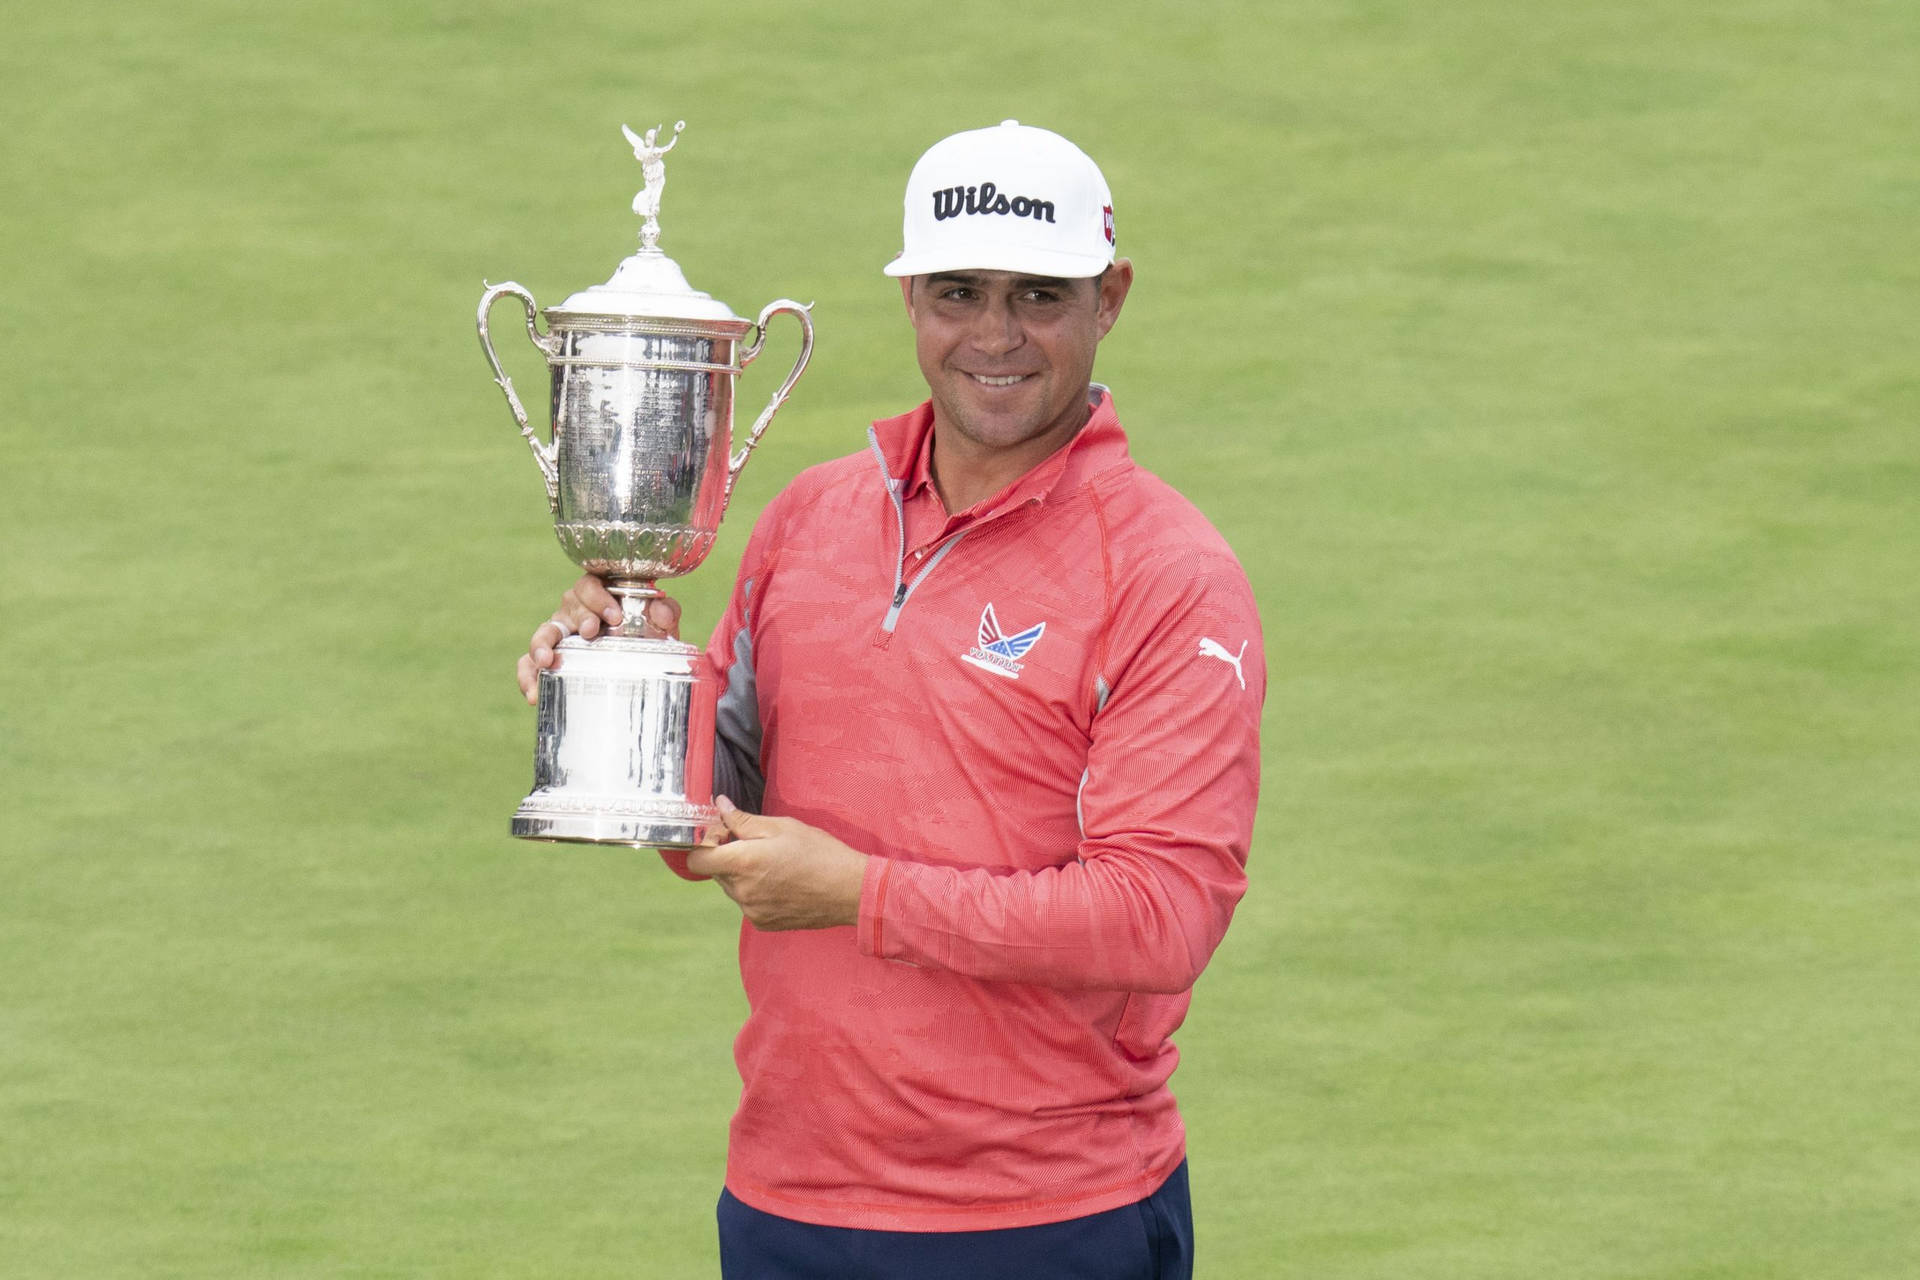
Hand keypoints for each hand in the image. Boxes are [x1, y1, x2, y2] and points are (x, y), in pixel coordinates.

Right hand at [515, 575, 682, 703]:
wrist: (644, 665)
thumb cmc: (648, 634)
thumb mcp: (660, 624)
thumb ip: (666, 612)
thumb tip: (662, 611)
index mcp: (600, 595)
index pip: (590, 584)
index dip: (598, 596)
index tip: (614, 616)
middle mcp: (575, 611)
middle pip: (568, 603)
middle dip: (578, 617)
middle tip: (591, 633)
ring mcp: (560, 634)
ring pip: (544, 631)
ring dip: (541, 644)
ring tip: (547, 661)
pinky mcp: (548, 658)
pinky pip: (528, 662)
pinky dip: (527, 674)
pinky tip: (534, 693)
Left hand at [683, 797, 868, 930]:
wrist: (849, 890)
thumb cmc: (819, 853)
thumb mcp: (782, 826)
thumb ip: (743, 820)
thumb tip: (719, 807)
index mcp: (743, 863)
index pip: (697, 859)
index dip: (704, 844)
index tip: (723, 834)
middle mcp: (742, 891)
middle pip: (716, 872)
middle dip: (728, 856)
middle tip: (757, 844)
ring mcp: (751, 910)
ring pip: (732, 887)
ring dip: (743, 874)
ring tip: (775, 864)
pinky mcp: (763, 923)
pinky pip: (748, 903)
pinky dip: (757, 891)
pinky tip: (782, 882)